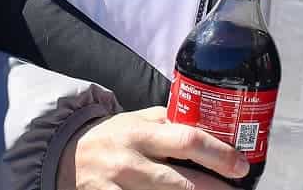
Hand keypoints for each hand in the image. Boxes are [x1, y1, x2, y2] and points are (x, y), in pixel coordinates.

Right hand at [57, 106, 247, 189]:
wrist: (62, 153)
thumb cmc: (111, 135)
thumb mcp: (136, 120)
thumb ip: (167, 122)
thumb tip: (209, 122)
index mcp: (141, 132)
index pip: (186, 140)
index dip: (217, 154)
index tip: (240, 165)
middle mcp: (130, 161)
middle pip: (180, 181)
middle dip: (214, 189)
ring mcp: (117, 187)